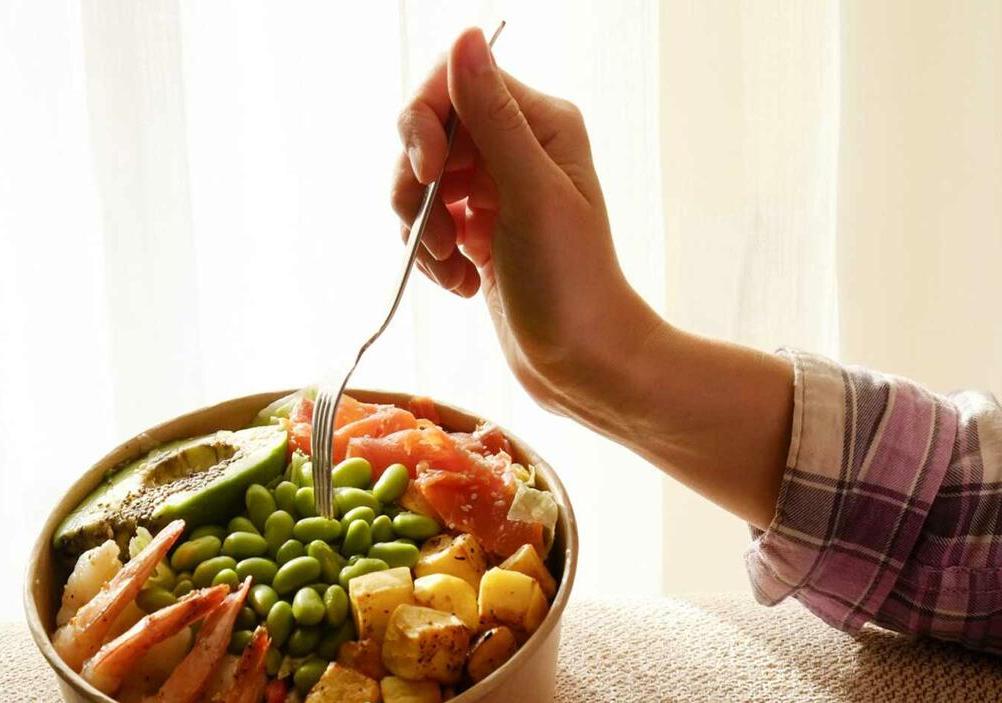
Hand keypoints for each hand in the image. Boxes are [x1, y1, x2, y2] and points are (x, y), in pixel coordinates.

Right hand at [392, 27, 661, 413]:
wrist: (584, 365)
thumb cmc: (572, 286)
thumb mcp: (529, 195)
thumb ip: (493, 118)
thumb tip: (465, 37)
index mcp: (540, 125)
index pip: (455, 83)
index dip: (425, 124)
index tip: (427, 174)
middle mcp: (517, 150)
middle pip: (428, 134)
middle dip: (417, 187)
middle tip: (439, 237)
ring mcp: (496, 193)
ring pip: (420, 184)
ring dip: (422, 229)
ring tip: (454, 269)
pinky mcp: (480, 233)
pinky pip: (429, 224)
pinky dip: (433, 256)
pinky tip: (464, 284)